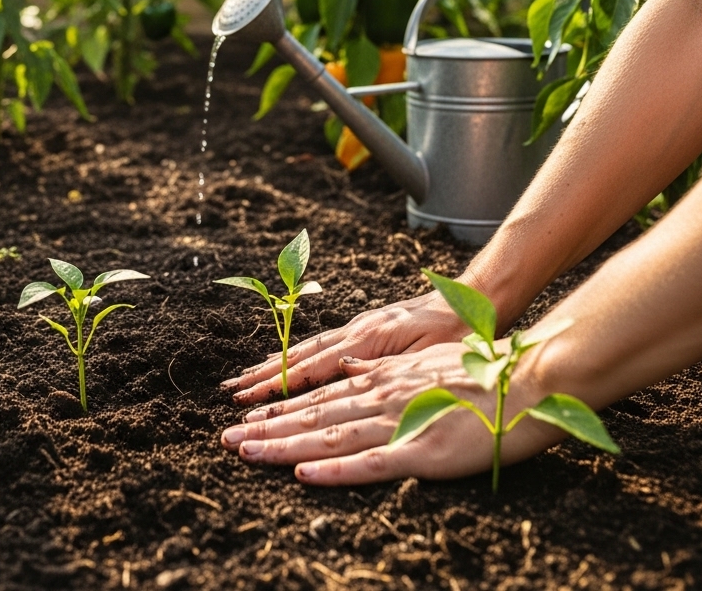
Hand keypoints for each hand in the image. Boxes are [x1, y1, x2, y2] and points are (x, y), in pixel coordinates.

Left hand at [220, 343, 560, 484]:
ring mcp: (400, 421)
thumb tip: (351, 370)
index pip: (320, 395)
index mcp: (382, 379)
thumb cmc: (480, 372)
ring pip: (329, 434)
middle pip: (313, 414)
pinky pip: (371, 462)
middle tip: (226, 439)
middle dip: (266, 427)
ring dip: (285, 444)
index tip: (246, 416)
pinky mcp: (424, 448)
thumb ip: (385, 369)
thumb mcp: (423, 363)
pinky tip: (305, 473)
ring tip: (247, 451)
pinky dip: (335, 468)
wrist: (528, 377)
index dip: (280, 407)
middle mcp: (382, 396)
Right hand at [221, 290, 468, 404]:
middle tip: (230, 393)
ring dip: (273, 366)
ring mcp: (357, 329)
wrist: (471, 301)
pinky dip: (295, 357)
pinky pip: (320, 345)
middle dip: (263, 377)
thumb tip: (345, 371)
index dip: (278, 385)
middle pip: (299, 356)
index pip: (312, 367)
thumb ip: (388, 362)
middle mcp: (354, 331)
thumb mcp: (429, 353)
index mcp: (367, 338)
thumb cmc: (456, 332)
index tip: (248, 399)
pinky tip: (284, 365)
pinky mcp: (364, 330)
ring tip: (244, 380)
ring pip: (305, 349)